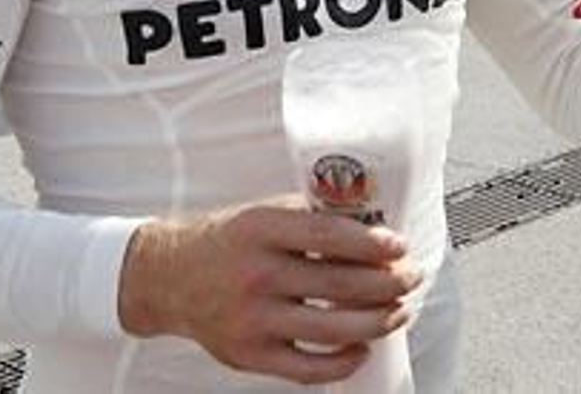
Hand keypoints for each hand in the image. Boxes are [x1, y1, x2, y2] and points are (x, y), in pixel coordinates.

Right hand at [119, 195, 421, 383]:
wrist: (169, 277)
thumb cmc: (228, 241)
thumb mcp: (264, 213)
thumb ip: (312, 216)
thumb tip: (374, 223)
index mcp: (262, 228)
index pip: (329, 234)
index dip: (373, 242)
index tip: (400, 245)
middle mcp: (256, 273)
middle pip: (339, 283)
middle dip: (388, 283)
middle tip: (411, 277)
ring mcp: (251, 318)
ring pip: (332, 328)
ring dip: (377, 321)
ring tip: (398, 311)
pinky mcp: (248, 355)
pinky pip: (307, 368)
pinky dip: (343, 361)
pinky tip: (361, 348)